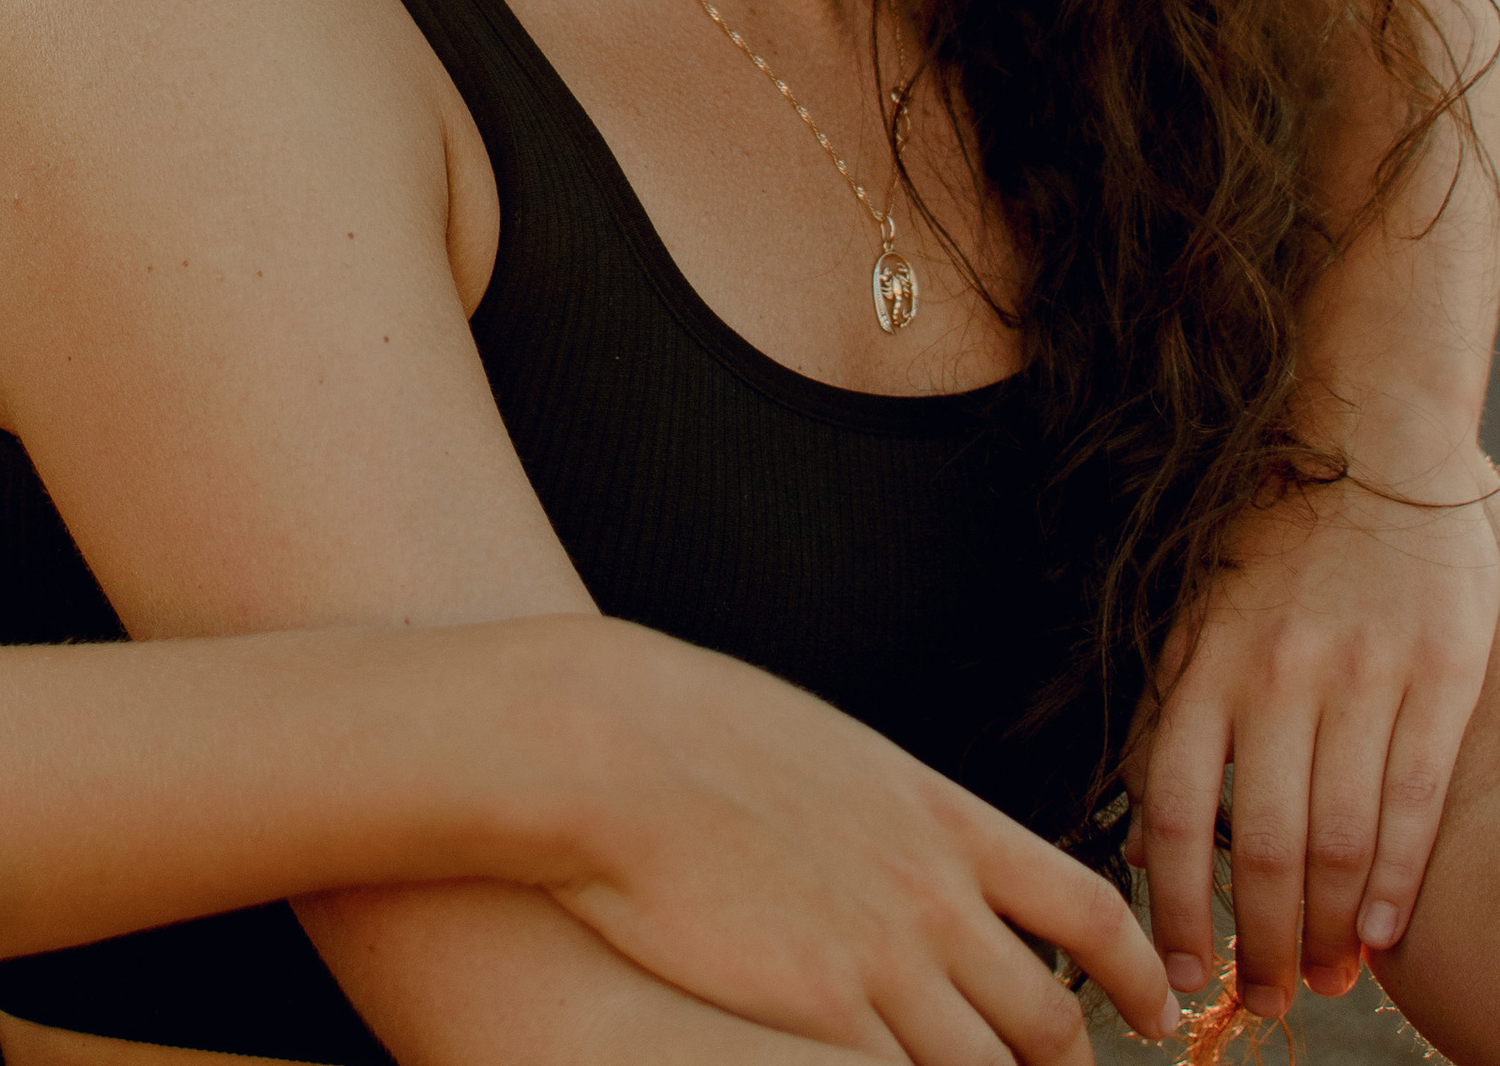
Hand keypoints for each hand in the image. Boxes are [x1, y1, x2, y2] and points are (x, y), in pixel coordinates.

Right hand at [530, 621, 1180, 1063]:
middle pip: (1047, 1021)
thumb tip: (912, 841)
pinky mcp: (820, 1014)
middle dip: (1061, 1065)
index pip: (1087, 908)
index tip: (1152, 1009)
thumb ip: (887, 807)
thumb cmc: (690, 729)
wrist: (609, 747)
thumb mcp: (826, 746)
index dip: (1134, 973)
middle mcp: (931, 893)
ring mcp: (881, 961)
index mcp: (938, 815)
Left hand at [1123, 446, 1499, 1018]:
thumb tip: (1156, 823)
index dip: (1175, 902)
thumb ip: (1182, 705)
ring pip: (1336, 838)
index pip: (1174, 808)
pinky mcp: (1436, 678)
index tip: (1180, 969)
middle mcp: (1273, 674)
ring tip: (1319, 983)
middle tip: (1260, 1001)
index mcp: (1200, 657)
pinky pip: (1411, 801)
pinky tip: (1376, 935)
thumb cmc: (1271, 531)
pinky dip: (1389, 882)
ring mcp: (1359, 678)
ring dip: (1325, 931)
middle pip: (1258, 845)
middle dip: (1258, 940)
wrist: (1369, 432)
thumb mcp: (1197, 607)